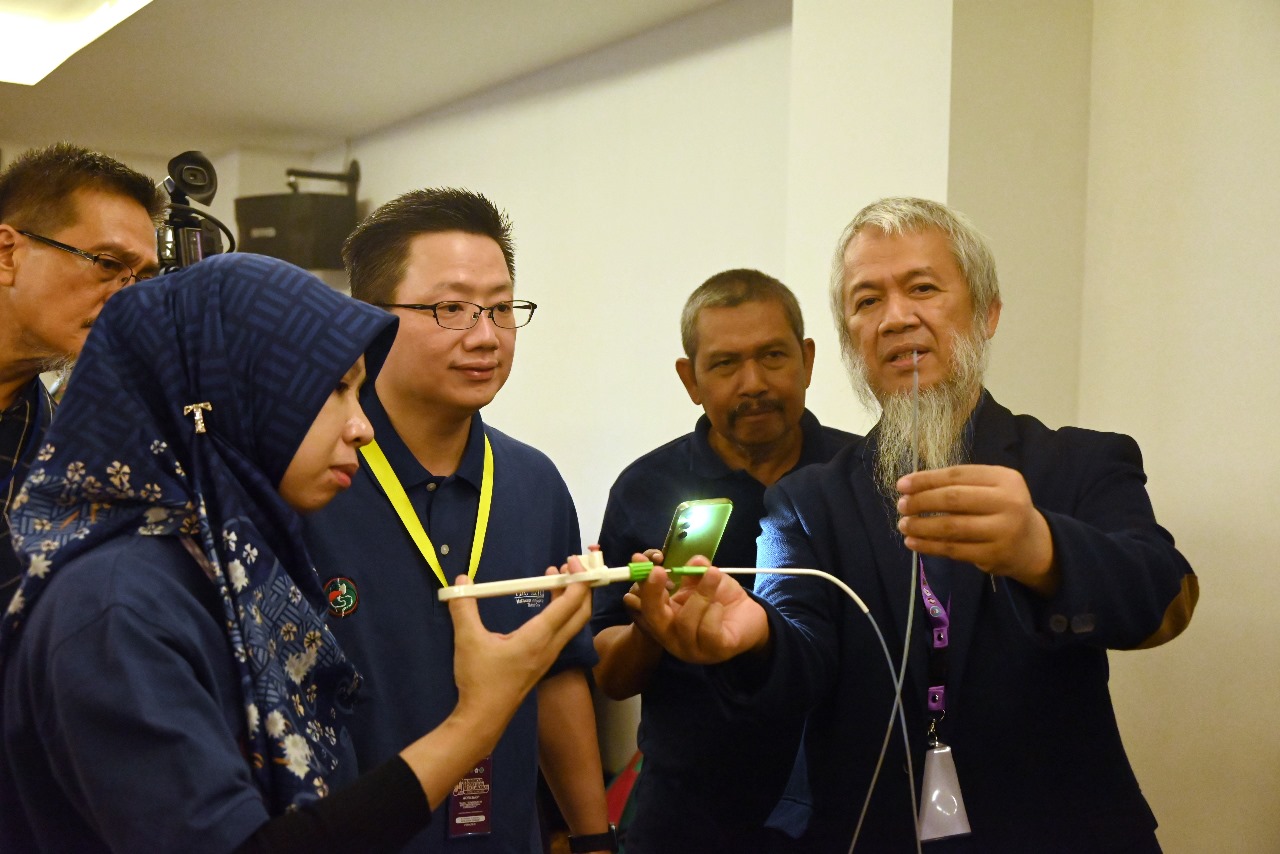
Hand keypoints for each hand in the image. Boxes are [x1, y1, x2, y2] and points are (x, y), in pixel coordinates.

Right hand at [448, 557, 592, 730]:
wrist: (483, 718)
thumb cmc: (479, 680)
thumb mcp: (467, 640)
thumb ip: (464, 607)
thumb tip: (460, 580)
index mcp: (538, 638)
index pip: (569, 604)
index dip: (577, 580)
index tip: (571, 561)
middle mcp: (550, 646)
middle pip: (580, 613)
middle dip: (581, 586)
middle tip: (569, 565)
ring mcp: (548, 656)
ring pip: (572, 623)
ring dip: (570, 598)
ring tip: (555, 576)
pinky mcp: (542, 662)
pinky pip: (561, 632)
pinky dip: (561, 612)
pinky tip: (546, 605)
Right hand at [629, 556, 768, 663]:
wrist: (751, 618)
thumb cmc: (720, 599)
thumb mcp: (703, 582)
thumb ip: (694, 572)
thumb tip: (695, 562)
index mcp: (665, 619)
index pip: (644, 603)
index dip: (640, 582)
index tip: (640, 560)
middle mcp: (673, 638)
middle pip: (654, 619)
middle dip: (652, 593)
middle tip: (658, 571)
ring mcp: (693, 648)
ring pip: (684, 623)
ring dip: (699, 594)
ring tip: (713, 576)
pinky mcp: (715, 651)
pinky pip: (708, 630)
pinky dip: (713, 612)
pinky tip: (720, 606)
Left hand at [896, 464, 1058, 594]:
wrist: (1033, 544)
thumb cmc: (1002, 509)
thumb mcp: (990, 488)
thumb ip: (959, 484)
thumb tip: (911, 487)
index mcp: (1005, 479)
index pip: (958, 475)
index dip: (926, 479)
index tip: (901, 485)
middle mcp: (1008, 502)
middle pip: (954, 499)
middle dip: (921, 502)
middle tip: (902, 506)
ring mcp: (1003, 531)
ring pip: (952, 527)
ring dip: (921, 526)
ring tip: (904, 525)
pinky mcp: (994, 556)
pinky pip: (954, 550)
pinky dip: (929, 546)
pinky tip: (913, 542)